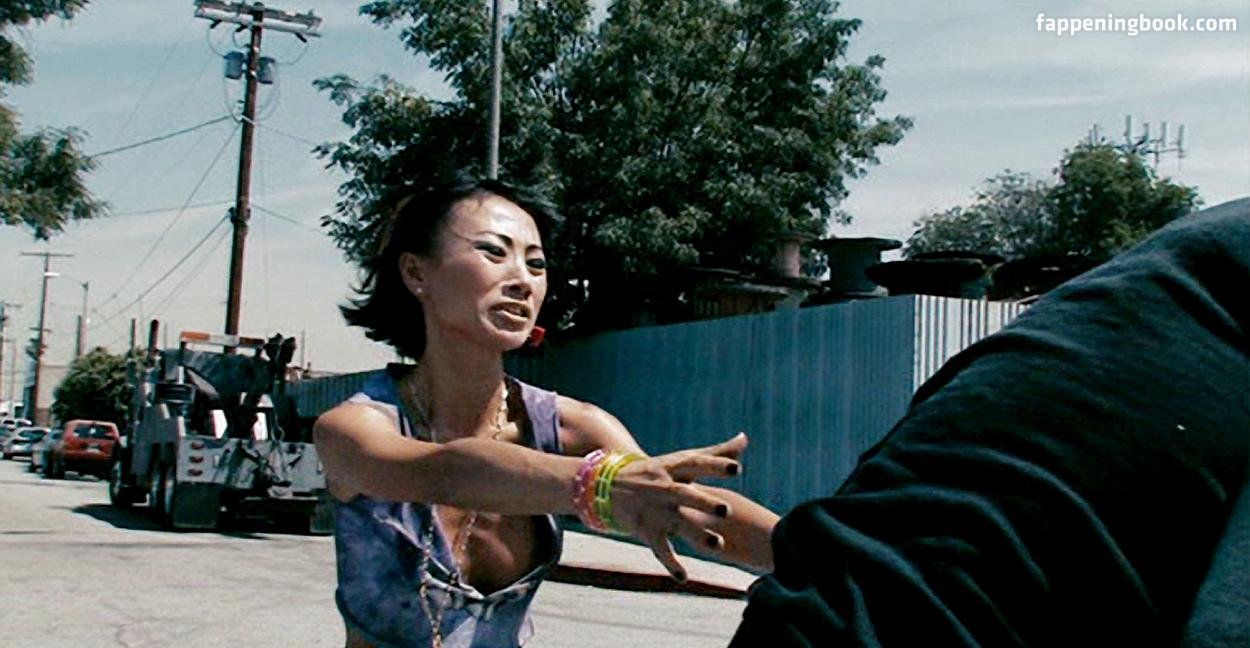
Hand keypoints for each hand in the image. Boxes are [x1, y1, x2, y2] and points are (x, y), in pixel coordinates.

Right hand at [606, 433, 747, 579]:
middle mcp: (664, 488)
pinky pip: (660, 549)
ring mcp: (654, 510)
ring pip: (676, 523)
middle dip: (703, 501)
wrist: (607, 485)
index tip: (737, 468)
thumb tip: (744, 439)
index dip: (715, 465)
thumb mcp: (682, 460)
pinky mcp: (646, 530)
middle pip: (684, 494)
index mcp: (675, 468)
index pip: (696, 464)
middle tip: (725, 510)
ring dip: (696, 534)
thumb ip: (716, 453)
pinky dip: (670, 564)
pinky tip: (684, 577)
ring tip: (717, 544)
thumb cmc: (658, 472)